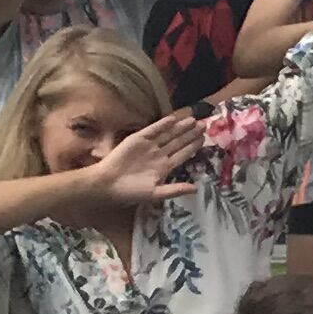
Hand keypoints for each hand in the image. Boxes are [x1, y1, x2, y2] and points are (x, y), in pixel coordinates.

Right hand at [89, 113, 204, 208]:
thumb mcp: (156, 193)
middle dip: (191, 133)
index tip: (205, 138)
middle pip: (178, 142)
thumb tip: (196, 189)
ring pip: (168, 134)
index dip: (193, 146)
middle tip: (204, 124)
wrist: (107, 184)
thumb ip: (176, 189)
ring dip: (180, 127)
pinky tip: (173, 119)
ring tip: (193, 120)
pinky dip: (162, 124)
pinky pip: (152, 130)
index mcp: (164, 167)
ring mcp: (148, 146)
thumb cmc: (131, 191)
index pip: (183, 154)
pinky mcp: (137, 139)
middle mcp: (158, 155)